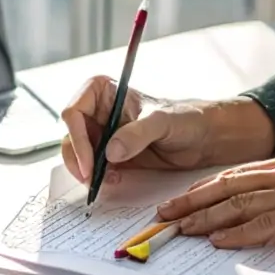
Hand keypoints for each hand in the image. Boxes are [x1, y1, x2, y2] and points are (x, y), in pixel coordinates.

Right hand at [60, 76, 274, 184]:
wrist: (204, 138)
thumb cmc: (186, 118)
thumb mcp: (162, 122)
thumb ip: (136, 134)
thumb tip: (110, 152)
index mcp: (103, 92)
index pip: (74, 112)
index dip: (76, 137)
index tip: (90, 161)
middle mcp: (97, 112)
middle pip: (70, 136)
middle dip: (78, 159)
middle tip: (92, 179)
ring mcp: (102, 134)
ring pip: (77, 154)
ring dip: (86, 171)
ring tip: (104, 182)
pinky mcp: (110, 155)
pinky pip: (92, 168)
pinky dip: (97, 178)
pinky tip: (113, 181)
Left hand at [156, 149, 274, 248]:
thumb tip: (270, 201)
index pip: (235, 175)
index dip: (204, 188)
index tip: (182, 199)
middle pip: (226, 186)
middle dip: (191, 201)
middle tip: (163, 215)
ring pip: (236, 205)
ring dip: (204, 219)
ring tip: (179, 229)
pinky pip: (262, 225)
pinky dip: (236, 233)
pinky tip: (216, 242)